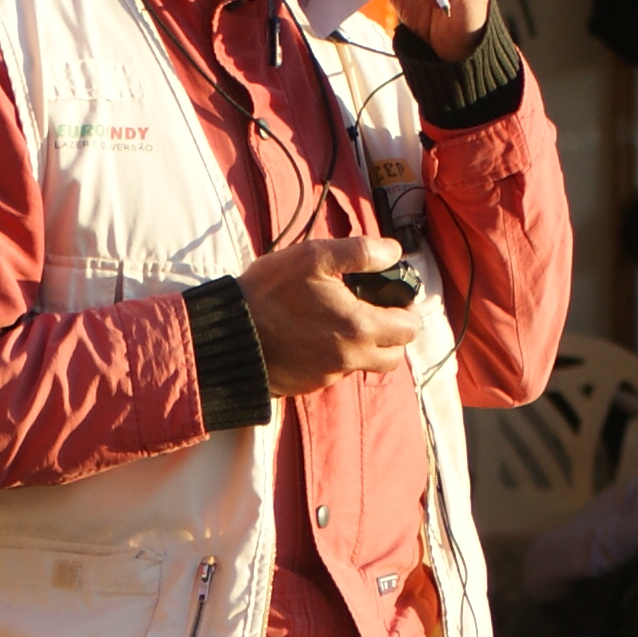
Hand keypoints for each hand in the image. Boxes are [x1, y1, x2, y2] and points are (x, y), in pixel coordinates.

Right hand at [240, 235, 427, 398]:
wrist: (229, 336)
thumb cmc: (269, 293)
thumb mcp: (314, 257)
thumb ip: (360, 252)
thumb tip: (393, 252)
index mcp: (359, 327)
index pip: (408, 329)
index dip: (407, 311)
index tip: (395, 300)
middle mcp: (350, 358)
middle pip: (394, 356)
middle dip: (393, 335)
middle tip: (377, 313)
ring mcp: (330, 375)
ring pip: (365, 366)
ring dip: (365, 348)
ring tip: (344, 322)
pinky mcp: (310, 384)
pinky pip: (336, 372)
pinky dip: (336, 356)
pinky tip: (317, 336)